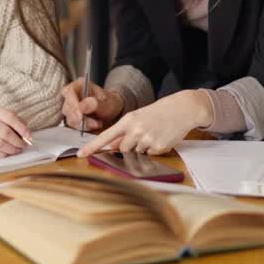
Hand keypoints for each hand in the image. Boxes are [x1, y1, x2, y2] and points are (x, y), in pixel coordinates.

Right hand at [0, 102, 32, 157]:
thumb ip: (10, 118)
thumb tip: (26, 130)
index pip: (9, 117)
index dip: (21, 127)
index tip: (29, 135)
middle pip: (5, 132)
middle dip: (18, 141)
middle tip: (23, 144)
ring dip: (12, 149)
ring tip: (17, 149)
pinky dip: (3, 154)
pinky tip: (7, 152)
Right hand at [60, 80, 124, 132]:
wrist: (112, 111)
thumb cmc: (110, 103)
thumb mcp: (107, 103)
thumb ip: (95, 104)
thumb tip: (81, 107)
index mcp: (79, 85)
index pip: (68, 92)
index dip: (72, 104)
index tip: (81, 116)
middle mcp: (73, 95)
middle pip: (67, 107)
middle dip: (81, 118)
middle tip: (96, 123)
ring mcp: (71, 107)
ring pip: (70, 118)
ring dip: (84, 124)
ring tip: (98, 123)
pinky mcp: (72, 117)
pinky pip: (73, 125)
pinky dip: (84, 128)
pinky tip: (94, 125)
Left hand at [76, 90, 212, 156]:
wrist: (182, 108)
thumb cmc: (158, 112)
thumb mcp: (138, 117)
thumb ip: (125, 131)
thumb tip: (114, 146)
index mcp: (128, 120)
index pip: (106, 136)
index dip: (92, 147)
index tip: (81, 154)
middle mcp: (135, 130)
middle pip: (123, 149)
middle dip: (130, 146)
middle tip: (142, 134)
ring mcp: (147, 139)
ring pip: (137, 152)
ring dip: (143, 147)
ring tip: (154, 133)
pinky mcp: (159, 147)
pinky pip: (151, 154)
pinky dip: (155, 149)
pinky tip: (161, 137)